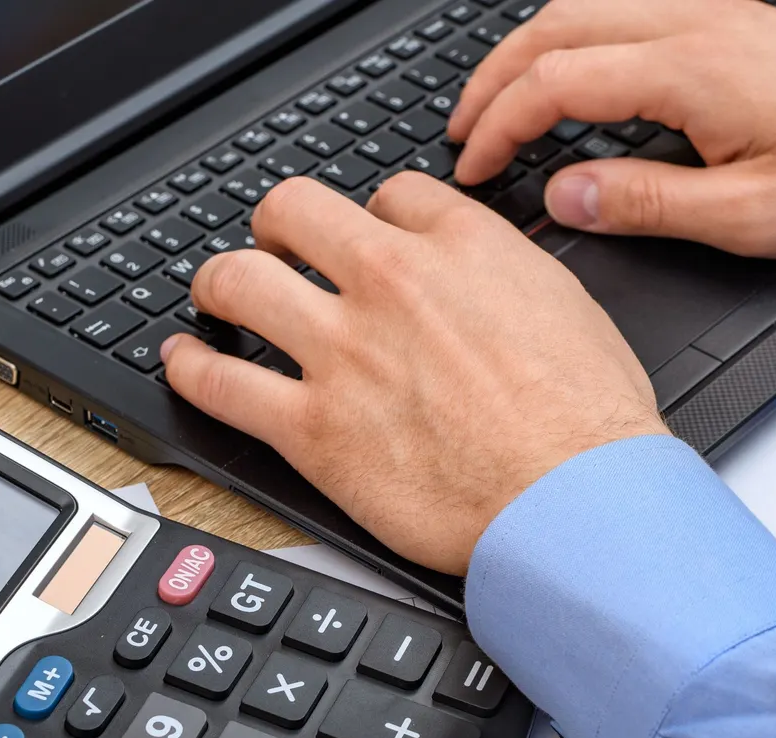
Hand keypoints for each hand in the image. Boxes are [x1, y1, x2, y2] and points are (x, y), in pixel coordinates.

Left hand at [162, 174, 668, 574]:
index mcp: (462, 248)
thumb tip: (486, 276)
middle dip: (277, 224)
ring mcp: (344, 352)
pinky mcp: (313, 428)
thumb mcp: (571, 311)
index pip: (389, 196)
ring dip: (218, 282)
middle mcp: (392, 283)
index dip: (372, 218)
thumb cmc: (591, 424)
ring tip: (216, 294)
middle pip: (294, 210)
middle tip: (276, 247)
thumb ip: (510, 277)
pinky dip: (190, 368)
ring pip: (238, 280)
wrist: (576, 504)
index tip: (366, 241)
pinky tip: (184, 361)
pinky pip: (220, 383)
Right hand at [449, 0, 775, 258]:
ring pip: (586, 9)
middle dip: (495, 79)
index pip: (558, 82)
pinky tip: (572, 82)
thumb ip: (645, 204)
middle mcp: (698, 23)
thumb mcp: (751, 217)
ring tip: (502, 108)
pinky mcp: (729, 20)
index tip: (475, 169)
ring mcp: (713, 12)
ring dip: (531, 54)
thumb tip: (563, 194)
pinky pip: (625, 13)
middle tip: (464, 135)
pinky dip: (576, 44)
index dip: (501, 125)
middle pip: (556, 25)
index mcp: (695, 69)